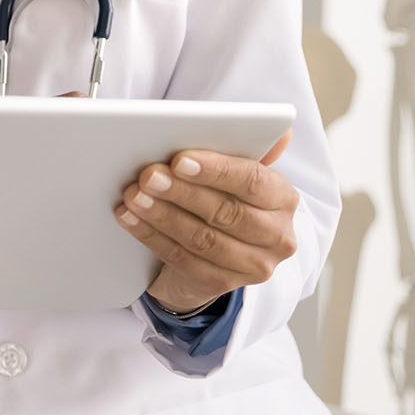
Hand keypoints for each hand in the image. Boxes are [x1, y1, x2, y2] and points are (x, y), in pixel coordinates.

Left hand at [113, 131, 298, 314]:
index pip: (253, 181)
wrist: (216, 253)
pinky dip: (151, 236)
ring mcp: (253, 265)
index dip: (215, 170)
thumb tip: (281, 130)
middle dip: (181, 192)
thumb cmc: (224, 199)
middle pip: (225, 212)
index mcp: (283, 199)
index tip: (180, 159)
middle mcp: (276, 235)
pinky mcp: (223, 284)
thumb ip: (248, 150)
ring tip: (134, 196)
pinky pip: (182, 259)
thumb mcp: (236, 173)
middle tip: (148, 176)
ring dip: (162, 215)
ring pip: (202, 238)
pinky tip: (131, 219)